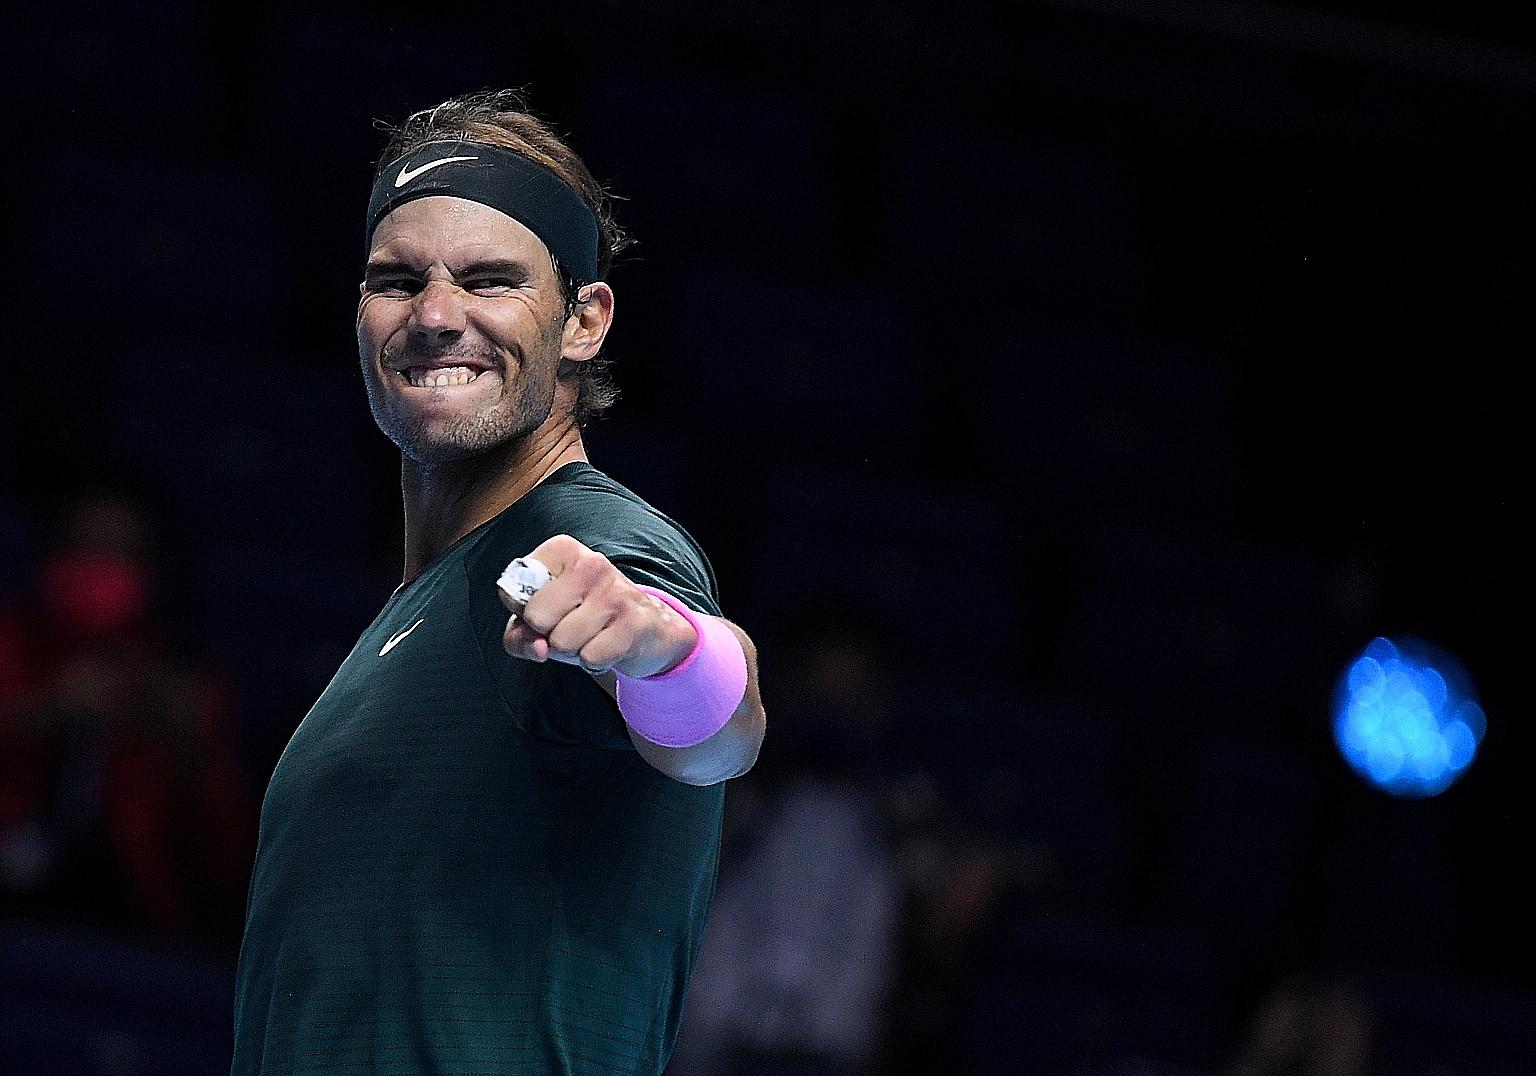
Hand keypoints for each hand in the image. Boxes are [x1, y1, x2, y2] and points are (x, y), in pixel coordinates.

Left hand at [499, 534, 696, 678]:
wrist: (648, 628)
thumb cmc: (585, 617)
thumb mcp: (543, 618)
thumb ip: (520, 634)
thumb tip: (539, 649)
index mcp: (563, 550)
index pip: (512, 591)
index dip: (523, 613)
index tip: (547, 608)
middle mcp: (591, 563)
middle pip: (537, 618)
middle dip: (548, 634)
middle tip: (571, 625)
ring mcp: (615, 591)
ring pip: (562, 642)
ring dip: (572, 650)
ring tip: (591, 635)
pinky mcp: (634, 622)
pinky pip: (590, 658)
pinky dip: (594, 662)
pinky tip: (607, 646)